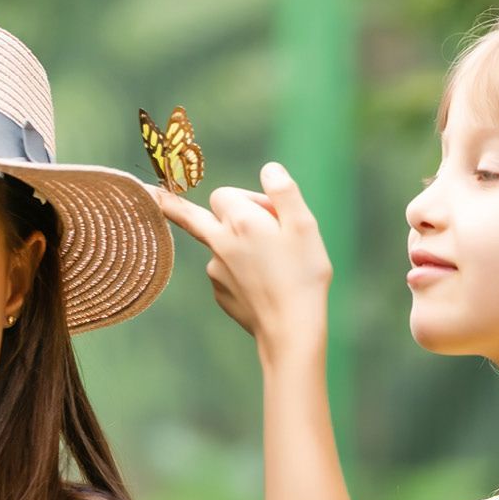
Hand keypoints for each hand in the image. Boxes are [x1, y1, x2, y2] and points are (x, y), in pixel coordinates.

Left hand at [153, 162, 332, 359]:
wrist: (291, 330)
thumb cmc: (303, 276)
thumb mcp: (304, 225)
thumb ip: (284, 191)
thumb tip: (269, 169)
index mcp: (240, 222)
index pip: (224, 194)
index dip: (248, 199)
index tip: (270, 213)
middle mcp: (219, 243)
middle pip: (194, 216)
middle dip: (195, 210)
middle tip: (197, 209)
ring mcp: (216, 271)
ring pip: (219, 246)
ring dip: (237, 246)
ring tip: (272, 264)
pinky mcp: (220, 293)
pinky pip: (225, 272)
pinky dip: (241, 271)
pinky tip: (265, 284)